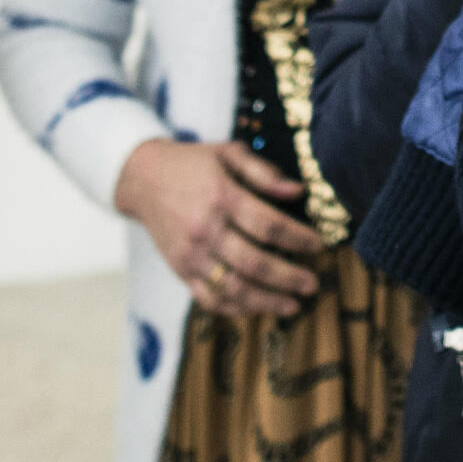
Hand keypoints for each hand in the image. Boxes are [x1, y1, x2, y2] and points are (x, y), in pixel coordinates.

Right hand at [114, 138, 321, 317]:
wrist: (142, 178)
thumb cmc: (193, 162)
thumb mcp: (228, 152)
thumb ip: (263, 172)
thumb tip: (298, 191)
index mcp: (221, 196)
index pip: (268, 224)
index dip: (298, 238)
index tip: (320, 245)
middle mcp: (205, 228)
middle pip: (253, 262)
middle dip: (288, 277)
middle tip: (313, 284)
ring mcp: (190, 254)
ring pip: (232, 287)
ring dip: (266, 301)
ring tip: (293, 305)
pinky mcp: (180, 270)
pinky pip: (209, 298)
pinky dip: (234, 309)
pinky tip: (257, 308)